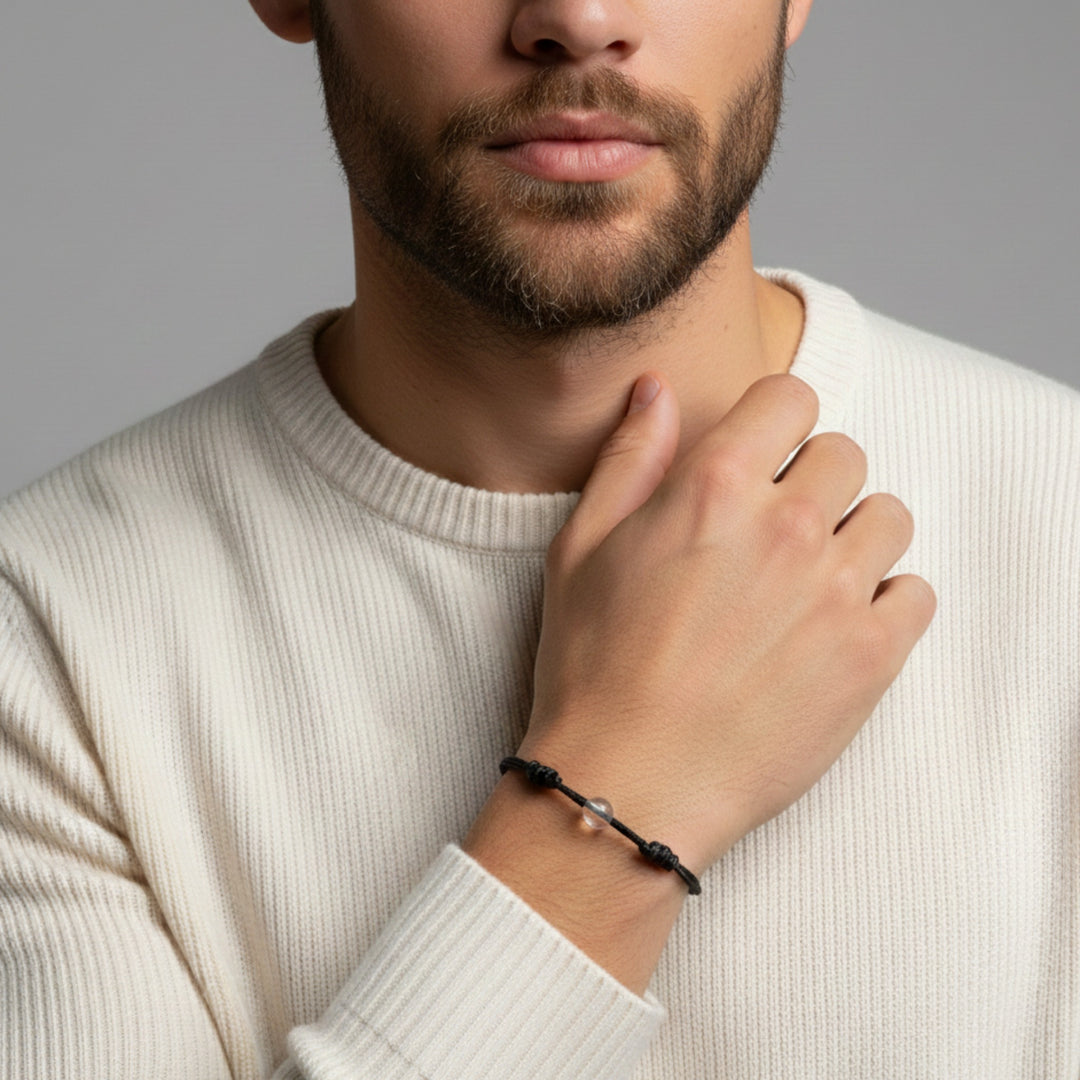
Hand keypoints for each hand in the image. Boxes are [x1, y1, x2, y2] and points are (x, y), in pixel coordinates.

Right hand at [520, 372, 935, 872]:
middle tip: (773, 531)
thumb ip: (629, 458)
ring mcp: (837, 591)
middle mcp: (787, 525)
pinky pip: (915, 592)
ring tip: (809, 579)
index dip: (775, 421)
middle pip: (846, 454)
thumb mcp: (580, 548)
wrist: (629, 782)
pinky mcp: (871, 657)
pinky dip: (885, 600)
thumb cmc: (592, 667)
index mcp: (714, 485)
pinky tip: (836, 627)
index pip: (791, 397)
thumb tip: (657, 390)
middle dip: (812, 480)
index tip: (762, 455)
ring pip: (889, 516)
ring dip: (854, 534)